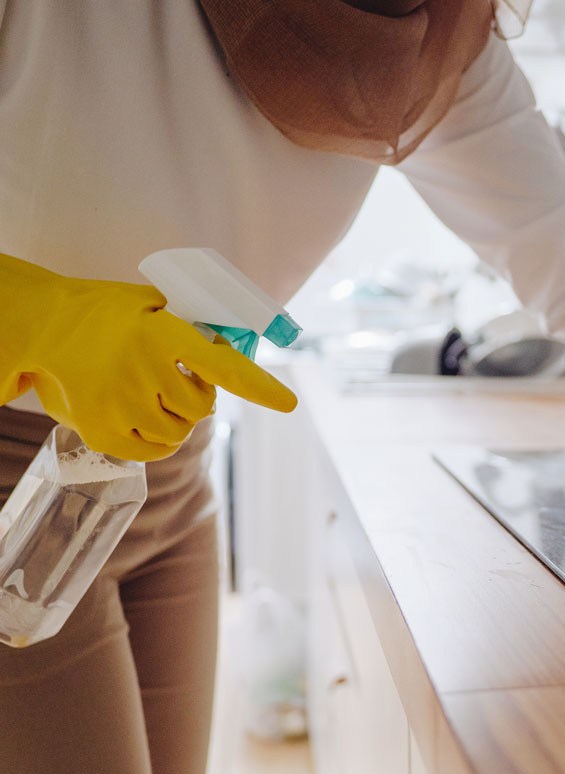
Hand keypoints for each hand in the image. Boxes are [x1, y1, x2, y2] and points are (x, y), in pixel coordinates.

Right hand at [2, 253, 296, 460]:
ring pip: (180, 433)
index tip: (288, 403)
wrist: (45, 325)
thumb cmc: (109, 311)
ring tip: (154, 392)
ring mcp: (121, 404)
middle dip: (198, 396)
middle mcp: (144, 371)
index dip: (260, 387)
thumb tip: (238, 342)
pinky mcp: (101, 431)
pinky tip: (146, 417)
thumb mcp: (153, 301)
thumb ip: (195, 322)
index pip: (224, 367)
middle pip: (202, 408)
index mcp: (163, 334)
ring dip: (178, 418)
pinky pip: (153, 452)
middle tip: (175, 376)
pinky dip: (159, 442)